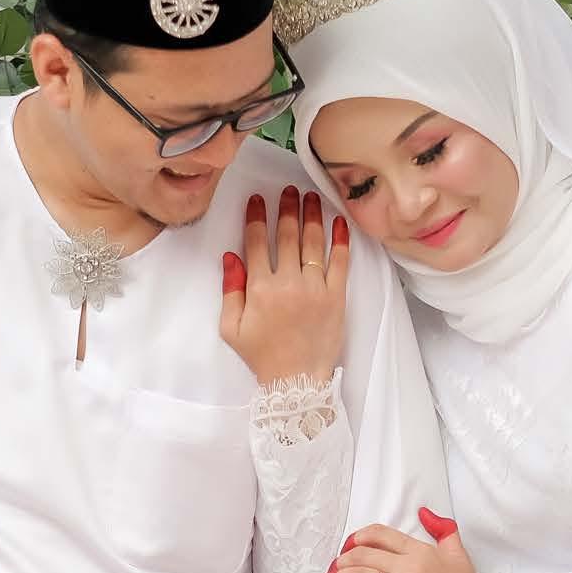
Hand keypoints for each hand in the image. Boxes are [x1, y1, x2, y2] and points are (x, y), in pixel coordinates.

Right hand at [220, 187, 349, 386]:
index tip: (258, 199)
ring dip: (312, 215)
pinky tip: (339, 221)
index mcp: (259, 288)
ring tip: (311, 197)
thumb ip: (230, 290)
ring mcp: (315, 288)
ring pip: (313, 242)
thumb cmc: (261, 356)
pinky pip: (340, 262)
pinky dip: (341, 239)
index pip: (258, 242)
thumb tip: (230, 256)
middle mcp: (288, 283)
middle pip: (288, 235)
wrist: (296, 382)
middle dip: (287, 208)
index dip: (258, 217)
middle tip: (288, 190)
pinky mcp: (336, 297)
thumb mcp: (231, 327)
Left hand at [322, 507, 489, 572]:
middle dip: (344, 558)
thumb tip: (424, 512)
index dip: (359, 537)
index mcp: (422, 551)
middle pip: (365, 555)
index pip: (381, 535)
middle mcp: (411, 567)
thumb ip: (443, 529)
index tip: (349, 544)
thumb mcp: (459, 554)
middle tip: (336, 565)